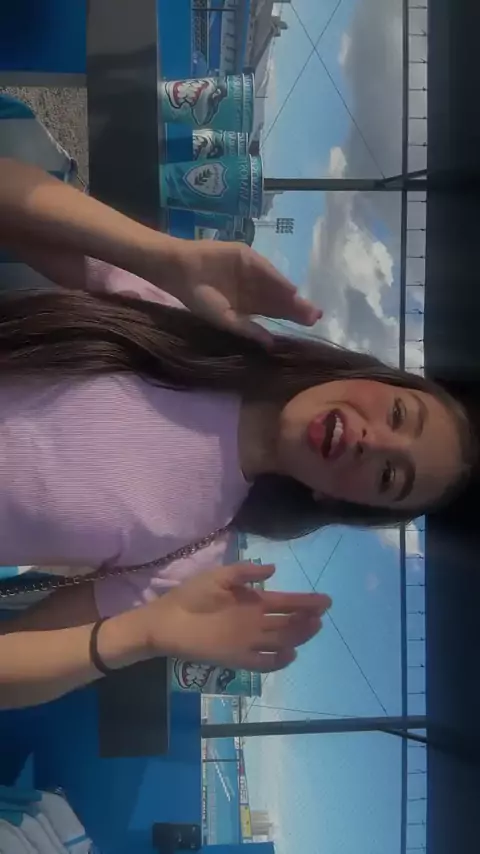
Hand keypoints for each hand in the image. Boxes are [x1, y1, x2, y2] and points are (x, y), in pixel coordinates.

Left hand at [143, 562, 330, 671]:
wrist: (166, 620)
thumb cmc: (191, 595)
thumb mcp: (219, 577)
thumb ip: (245, 573)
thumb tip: (273, 569)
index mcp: (252, 601)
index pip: (284, 602)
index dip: (304, 601)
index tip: (324, 600)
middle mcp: (254, 622)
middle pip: (287, 622)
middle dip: (305, 618)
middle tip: (321, 614)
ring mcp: (247, 641)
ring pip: (280, 641)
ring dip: (297, 636)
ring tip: (312, 627)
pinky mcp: (236, 658)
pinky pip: (262, 663)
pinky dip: (276, 661)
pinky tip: (289, 654)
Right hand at [156, 239, 322, 344]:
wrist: (180, 271)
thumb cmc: (199, 298)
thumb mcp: (225, 319)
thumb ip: (248, 329)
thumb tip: (272, 344)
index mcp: (249, 304)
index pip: (275, 311)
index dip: (292, 317)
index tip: (311, 325)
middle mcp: (254, 287)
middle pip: (280, 298)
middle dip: (297, 307)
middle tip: (316, 316)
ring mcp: (251, 271)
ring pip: (276, 284)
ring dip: (291, 295)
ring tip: (306, 306)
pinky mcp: (246, 255)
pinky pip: (264, 269)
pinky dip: (277, 278)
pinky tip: (290, 289)